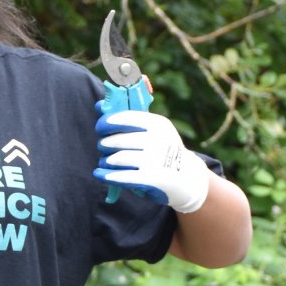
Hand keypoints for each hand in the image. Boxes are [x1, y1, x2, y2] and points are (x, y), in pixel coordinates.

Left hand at [94, 110, 210, 212]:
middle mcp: (158, 140)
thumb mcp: (153, 131)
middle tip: (102, 147)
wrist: (187, 179)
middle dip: (105, 143)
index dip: (107, 122)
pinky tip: (99, 174)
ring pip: (117, 158)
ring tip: (104, 161)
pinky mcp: (151, 179)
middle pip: (118, 140)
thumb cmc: (162, 151)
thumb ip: (127, 119)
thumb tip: (98, 105)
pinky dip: (107, 175)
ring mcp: (155, 160)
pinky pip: (122, 176)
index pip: (125, 118)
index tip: (100, 128)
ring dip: (105, 160)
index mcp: (158, 124)